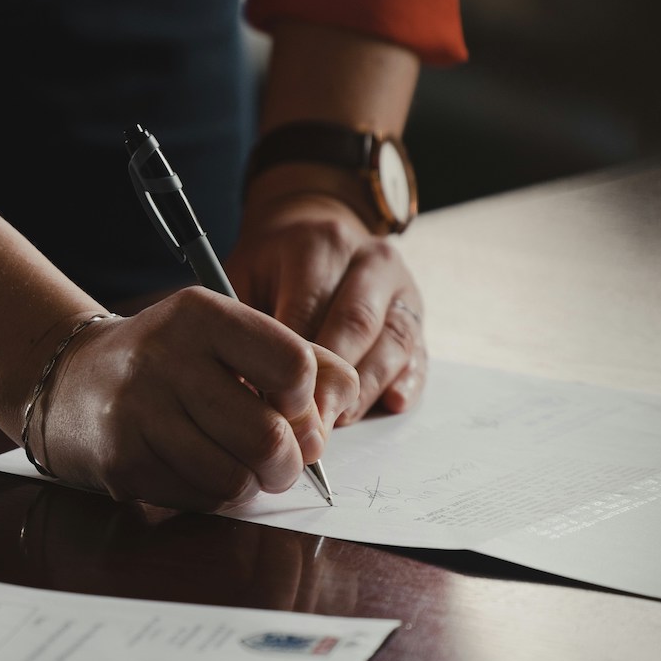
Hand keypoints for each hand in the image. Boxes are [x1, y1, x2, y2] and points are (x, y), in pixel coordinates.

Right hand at [28, 289, 357, 511]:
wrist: (72, 381)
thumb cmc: (170, 361)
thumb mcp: (228, 336)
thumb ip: (299, 360)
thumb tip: (333, 419)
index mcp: (201, 314)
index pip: (295, 366)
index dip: (306, 401)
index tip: (290, 407)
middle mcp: (165, 357)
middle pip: (270, 437)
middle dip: (289, 462)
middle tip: (280, 460)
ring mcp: (138, 412)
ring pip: (236, 479)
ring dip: (250, 484)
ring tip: (238, 465)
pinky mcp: (122, 461)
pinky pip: (199, 500)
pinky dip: (212, 496)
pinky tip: (196, 470)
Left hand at [227, 181, 426, 424]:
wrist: (314, 234)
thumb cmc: (270, 268)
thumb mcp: (243, 277)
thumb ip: (242, 324)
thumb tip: (241, 387)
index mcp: (321, 245)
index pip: (308, 309)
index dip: (291, 363)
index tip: (272, 405)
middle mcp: (369, 260)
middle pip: (356, 325)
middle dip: (331, 382)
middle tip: (308, 426)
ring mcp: (401, 286)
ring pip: (393, 342)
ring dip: (366, 389)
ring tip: (337, 422)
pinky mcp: (417, 313)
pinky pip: (419, 351)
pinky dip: (407, 382)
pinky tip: (390, 404)